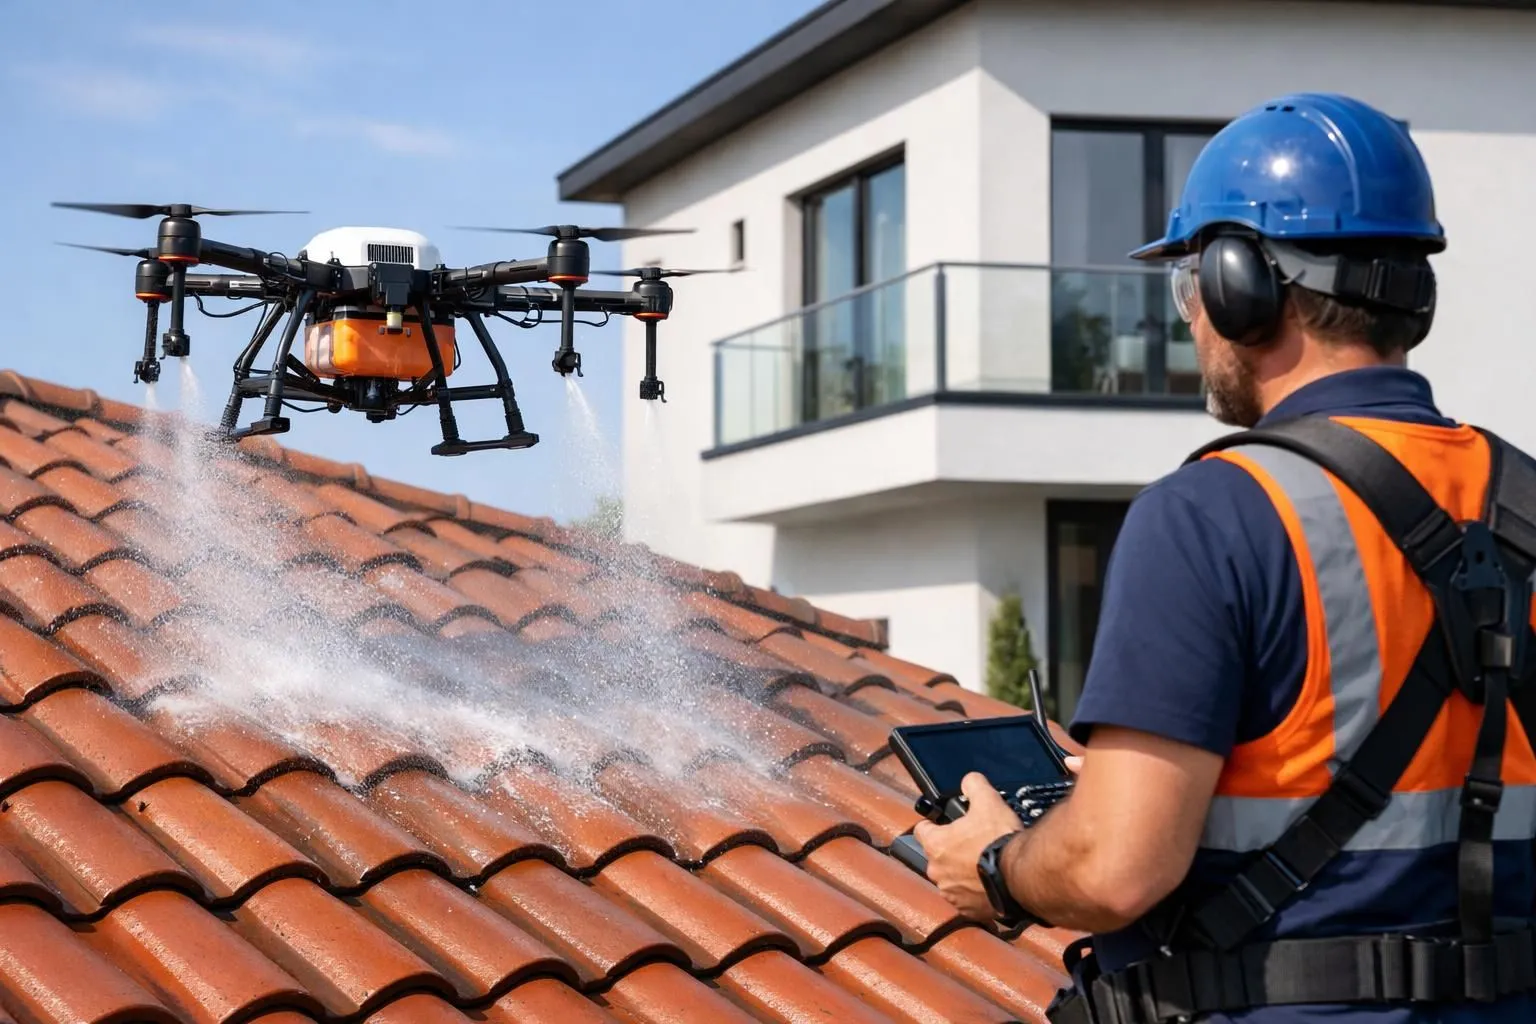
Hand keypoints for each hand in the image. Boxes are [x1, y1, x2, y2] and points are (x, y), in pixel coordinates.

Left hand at [911, 772, 1026, 920]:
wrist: (1020, 878)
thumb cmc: (999, 841)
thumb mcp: (988, 801)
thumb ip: (973, 785)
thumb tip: (969, 781)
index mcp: (936, 845)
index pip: (921, 830)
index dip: (932, 825)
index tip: (944, 824)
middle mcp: (938, 872)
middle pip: (938, 856)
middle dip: (952, 850)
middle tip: (974, 844)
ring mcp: (952, 894)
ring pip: (952, 879)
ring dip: (963, 873)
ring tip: (985, 865)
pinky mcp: (968, 911)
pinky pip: (967, 899)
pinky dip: (976, 893)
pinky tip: (991, 883)